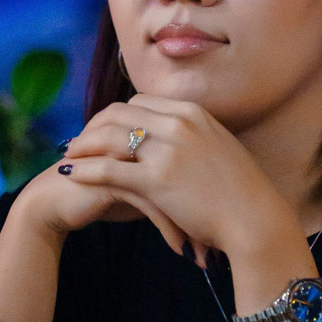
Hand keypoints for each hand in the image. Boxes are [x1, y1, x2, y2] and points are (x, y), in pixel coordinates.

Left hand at [57, 93, 295, 267]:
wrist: (254, 218)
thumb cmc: (241, 193)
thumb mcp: (219, 149)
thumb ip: (194, 138)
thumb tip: (175, 141)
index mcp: (192, 113)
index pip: (140, 102)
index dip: (114, 116)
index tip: (101, 130)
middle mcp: (178, 123)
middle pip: (119, 113)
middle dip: (92, 126)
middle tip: (77, 143)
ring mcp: (167, 149)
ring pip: (109, 136)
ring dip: (83, 145)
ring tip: (67, 157)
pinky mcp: (156, 179)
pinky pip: (108, 168)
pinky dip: (84, 169)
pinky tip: (70, 175)